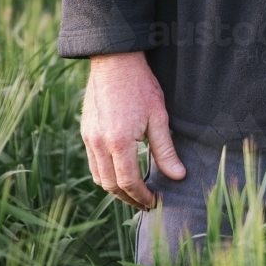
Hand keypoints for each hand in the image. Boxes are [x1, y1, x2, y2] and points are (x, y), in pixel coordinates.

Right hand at [81, 51, 185, 209]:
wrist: (115, 61)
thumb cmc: (141, 87)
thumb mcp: (159, 118)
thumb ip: (166, 151)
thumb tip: (179, 177)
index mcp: (119, 141)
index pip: (128, 182)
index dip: (142, 196)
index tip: (156, 202)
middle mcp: (98, 143)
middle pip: (111, 185)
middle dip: (129, 198)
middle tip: (147, 204)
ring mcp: (88, 138)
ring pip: (99, 176)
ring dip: (116, 189)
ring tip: (136, 193)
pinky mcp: (86, 132)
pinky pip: (93, 163)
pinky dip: (106, 175)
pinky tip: (122, 174)